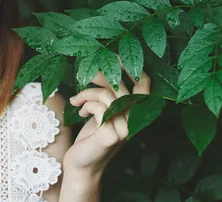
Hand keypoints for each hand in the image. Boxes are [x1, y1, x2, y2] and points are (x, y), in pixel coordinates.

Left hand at [64, 54, 150, 177]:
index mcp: (136, 112)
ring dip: (87, 93)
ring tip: (77, 101)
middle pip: (122, 84)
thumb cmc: (90, 136)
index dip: (131, 67)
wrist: (80, 165)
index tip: (113, 55)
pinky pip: (100, 107)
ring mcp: (125, 129)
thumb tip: (102, 63)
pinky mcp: (111, 135)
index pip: (144, 85)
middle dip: (99, 74)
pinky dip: (86, 104)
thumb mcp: (102, 109)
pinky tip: (80, 112)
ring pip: (108, 94)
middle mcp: (135, 120)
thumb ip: (109, 92)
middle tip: (82, 73)